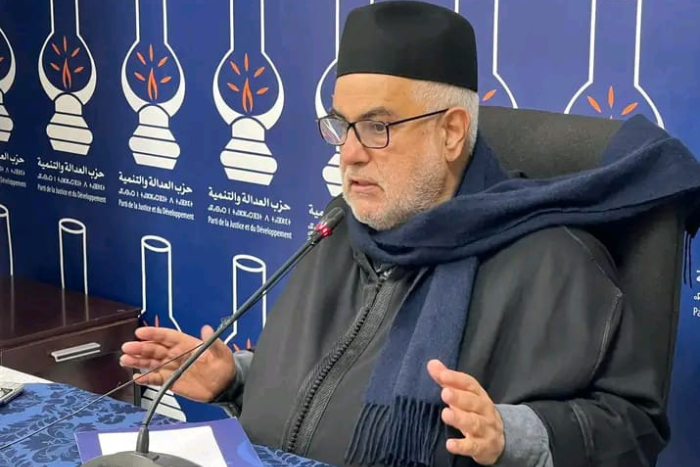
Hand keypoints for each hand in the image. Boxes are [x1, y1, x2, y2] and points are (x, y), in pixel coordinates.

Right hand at [120, 325, 235, 402]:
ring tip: (125, 360)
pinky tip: (136, 377)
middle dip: (141, 348)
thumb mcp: (222, 352)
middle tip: (127, 348)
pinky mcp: (171, 381)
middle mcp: (176, 354)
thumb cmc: (224, 366)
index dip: (154, 334)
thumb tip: (207, 328)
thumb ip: (213, 342)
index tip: (141, 333)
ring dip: (138, 361)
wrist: (225, 386)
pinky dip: (146, 378)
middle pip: (155, 349)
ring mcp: (172, 368)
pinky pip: (156, 379)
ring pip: (152, 363)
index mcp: (186, 344)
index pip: (167, 336)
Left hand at [427, 359, 504, 464]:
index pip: (469, 384)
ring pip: (474, 423)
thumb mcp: (463, 395)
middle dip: (459, 397)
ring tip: (446, 414)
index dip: (456, 379)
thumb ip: (447, 380)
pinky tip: (450, 444)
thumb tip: (431, 363)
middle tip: (445, 393)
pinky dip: (462, 446)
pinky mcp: (483, 447)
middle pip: (473, 402)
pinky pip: (473, 446)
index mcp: (479, 395)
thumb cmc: (475, 412)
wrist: (499, 439)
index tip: (442, 374)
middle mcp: (484, 410)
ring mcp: (485, 429)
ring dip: (460, 419)